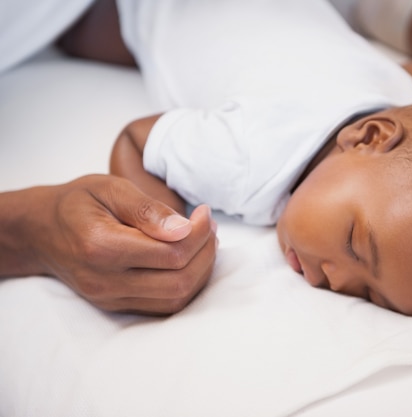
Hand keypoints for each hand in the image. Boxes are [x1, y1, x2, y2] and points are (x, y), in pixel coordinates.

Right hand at [27, 175, 217, 313]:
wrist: (41, 231)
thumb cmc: (77, 203)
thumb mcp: (109, 188)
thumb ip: (147, 209)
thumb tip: (184, 228)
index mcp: (102, 246)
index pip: (171, 253)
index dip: (199, 233)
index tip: (204, 212)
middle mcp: (105, 280)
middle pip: (179, 281)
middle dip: (206, 252)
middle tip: (209, 226)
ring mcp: (110, 298)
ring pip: (176, 298)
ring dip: (201, 270)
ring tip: (203, 240)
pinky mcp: (117, 306)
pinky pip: (164, 305)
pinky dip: (187, 283)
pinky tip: (190, 259)